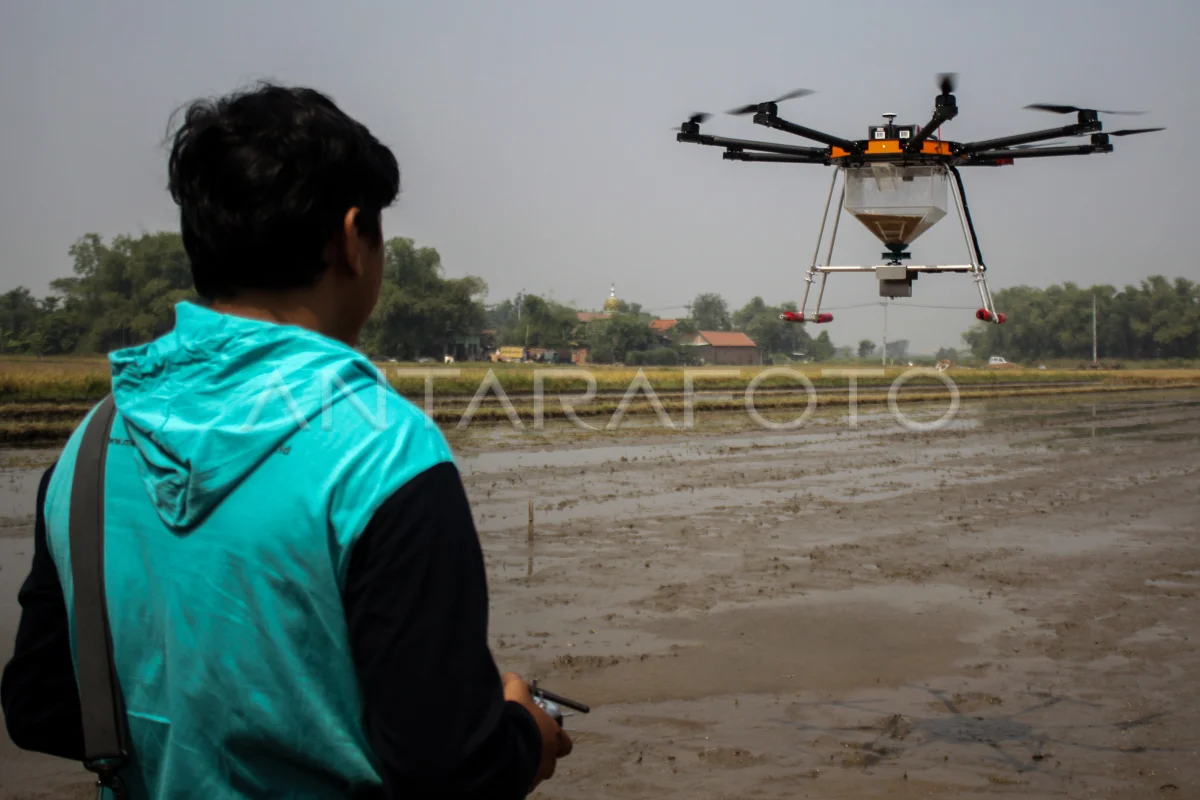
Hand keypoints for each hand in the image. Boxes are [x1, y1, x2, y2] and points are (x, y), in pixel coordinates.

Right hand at [502, 672, 573, 790]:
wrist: (500, 747)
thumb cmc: (515, 719)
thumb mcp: (516, 694)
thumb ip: (516, 684)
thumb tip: (510, 677)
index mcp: (555, 737)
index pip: (564, 742)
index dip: (554, 737)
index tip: (541, 730)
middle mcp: (549, 759)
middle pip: (550, 760)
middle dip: (539, 752)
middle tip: (524, 743)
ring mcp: (536, 775)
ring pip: (535, 772)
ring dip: (526, 763)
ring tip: (508, 754)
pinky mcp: (522, 786)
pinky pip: (520, 781)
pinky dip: (514, 774)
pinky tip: (501, 764)